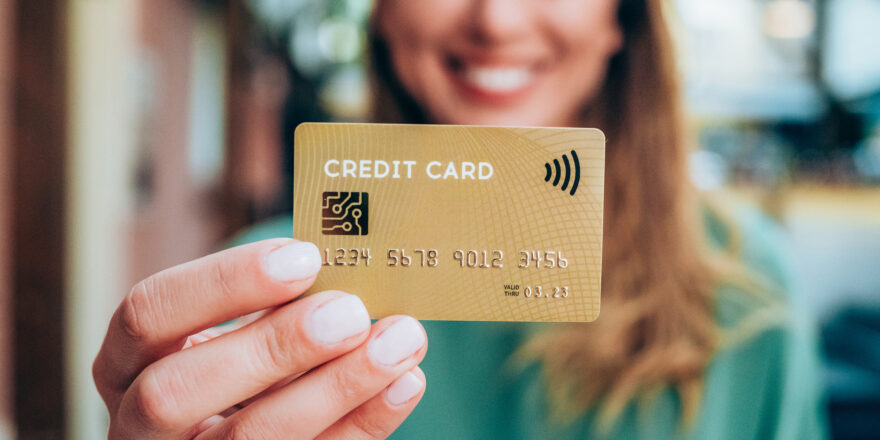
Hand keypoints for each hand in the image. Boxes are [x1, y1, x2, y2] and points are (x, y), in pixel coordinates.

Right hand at [93, 239, 427, 438]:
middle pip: (177, 391)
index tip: (306, 257)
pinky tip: (404, 384)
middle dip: (272, 347)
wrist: (247, 423)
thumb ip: (272, 304)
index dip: (224, 282)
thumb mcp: (235, 328)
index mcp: (127, 362)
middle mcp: (140, 423)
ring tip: (400, 341)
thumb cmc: (242, 360)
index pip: (147, 314)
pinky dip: (363, 424)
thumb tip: (348, 266)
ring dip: (336, 387)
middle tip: (350, 313)